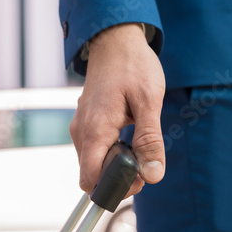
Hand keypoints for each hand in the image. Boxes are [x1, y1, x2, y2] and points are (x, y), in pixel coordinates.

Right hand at [70, 23, 165, 197]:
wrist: (113, 43)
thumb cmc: (131, 67)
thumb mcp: (148, 102)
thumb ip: (149, 140)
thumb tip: (152, 174)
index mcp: (95, 130)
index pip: (89, 179)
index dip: (112, 188)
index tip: (136, 179)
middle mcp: (81, 132)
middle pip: (90, 174)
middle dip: (116, 178)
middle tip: (144, 162)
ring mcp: (79, 128)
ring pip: (91, 163)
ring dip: (113, 164)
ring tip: (136, 146)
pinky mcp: (82, 124)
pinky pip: (91, 149)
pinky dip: (108, 152)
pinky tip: (125, 136)